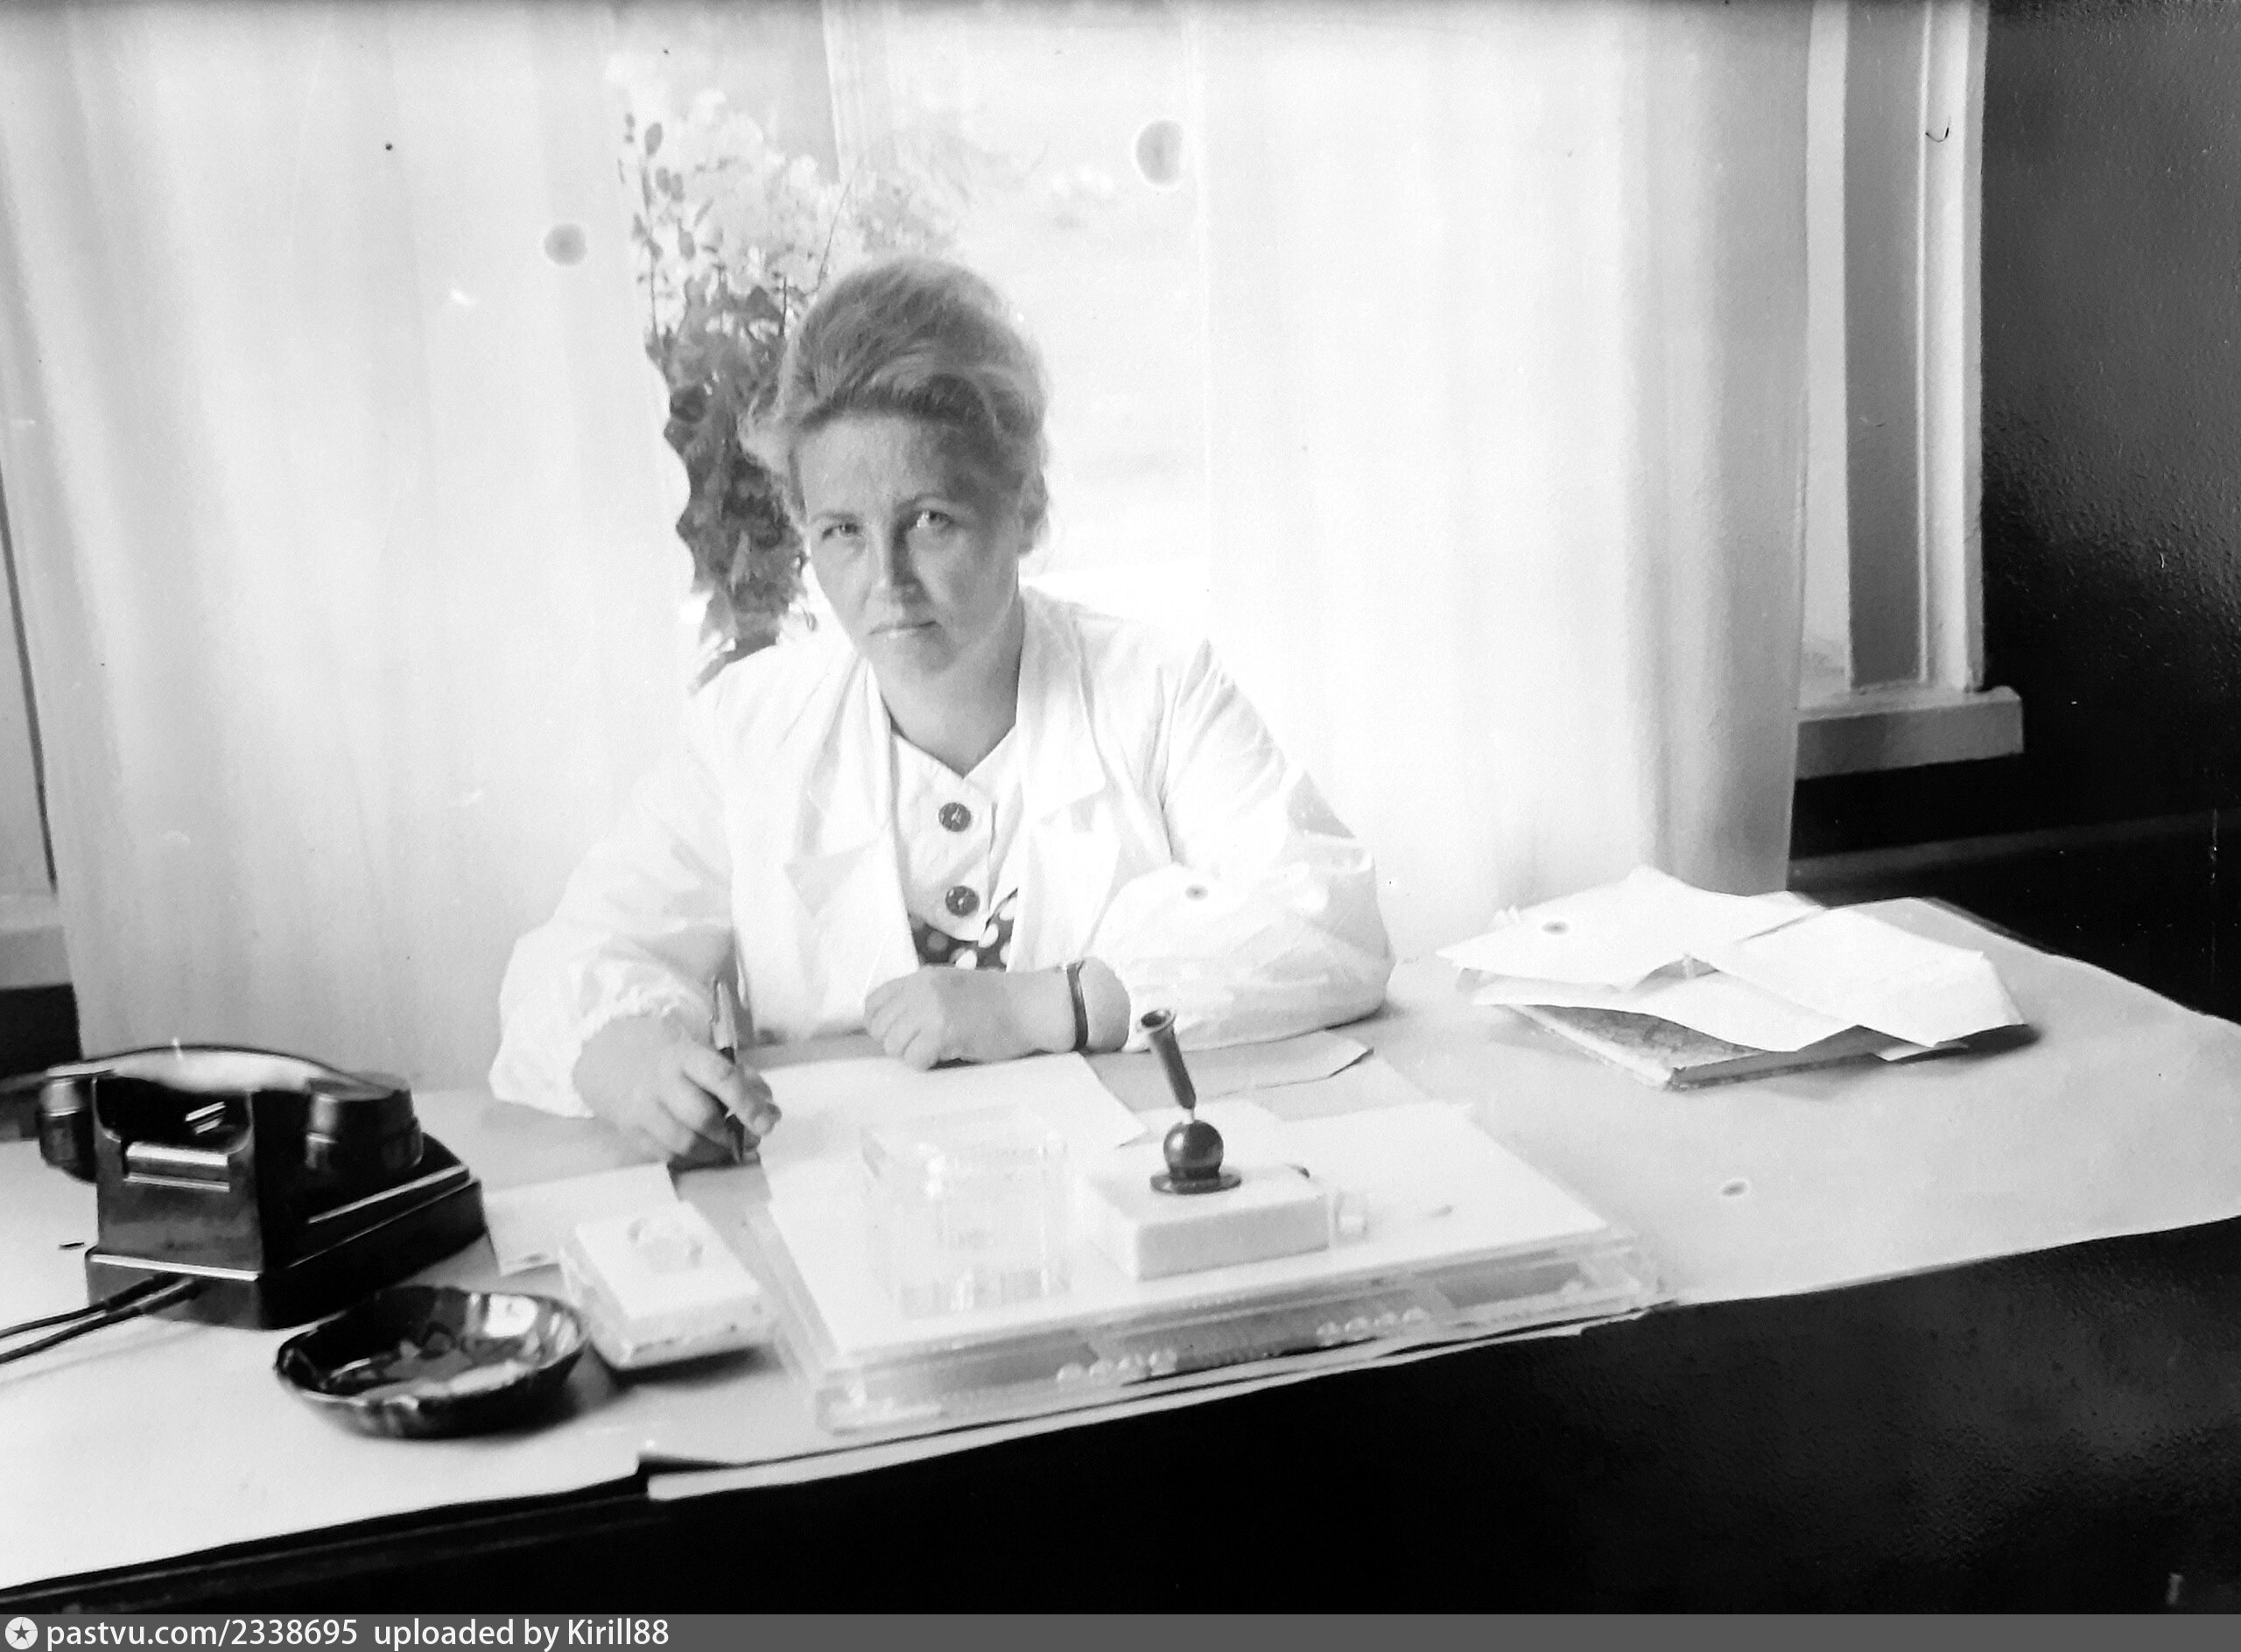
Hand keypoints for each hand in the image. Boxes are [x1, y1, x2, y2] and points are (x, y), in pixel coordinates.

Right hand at [572, 1015, 780, 1167]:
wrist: (611, 1061)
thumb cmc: (671, 1059)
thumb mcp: (703, 1054)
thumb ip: (740, 1079)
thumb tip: (770, 1111)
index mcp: (684, 1056)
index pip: (721, 1078)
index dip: (748, 1103)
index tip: (768, 1123)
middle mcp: (660, 1083)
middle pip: (701, 1118)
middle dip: (731, 1135)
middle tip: (750, 1139)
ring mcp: (642, 1111)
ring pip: (685, 1144)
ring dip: (715, 1152)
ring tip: (727, 1147)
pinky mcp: (632, 1134)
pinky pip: (669, 1157)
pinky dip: (694, 1159)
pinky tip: (704, 1151)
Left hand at [864, 966, 1073, 1069]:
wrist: (1030, 1006)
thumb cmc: (996, 1001)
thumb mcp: (951, 985)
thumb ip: (921, 997)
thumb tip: (894, 1024)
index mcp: (921, 977)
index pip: (873, 1002)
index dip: (881, 1024)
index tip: (901, 1034)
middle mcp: (921, 990)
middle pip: (880, 1028)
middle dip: (897, 1043)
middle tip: (923, 1046)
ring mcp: (931, 1010)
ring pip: (893, 1045)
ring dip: (911, 1055)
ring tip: (936, 1051)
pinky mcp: (944, 1032)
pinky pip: (914, 1059)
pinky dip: (925, 1064)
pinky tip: (944, 1056)